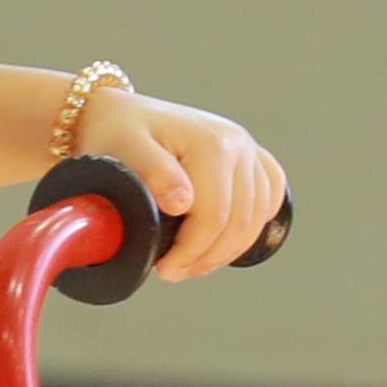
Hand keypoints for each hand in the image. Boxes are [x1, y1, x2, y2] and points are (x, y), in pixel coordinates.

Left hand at [73, 86, 286, 281]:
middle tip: (174, 272)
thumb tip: (183, 203)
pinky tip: (225, 239)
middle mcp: (238, 144)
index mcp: (212, 144)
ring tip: (193, 263)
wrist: (121, 114)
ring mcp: (248, 149)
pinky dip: (252, 225)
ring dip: (228, 249)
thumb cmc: (117, 132)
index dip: (191, 252)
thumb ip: (153, 173)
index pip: (214, 217)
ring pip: (256, 216)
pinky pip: (269, 197)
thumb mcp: (124, 149)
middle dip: (207, 257)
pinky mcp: (251, 157)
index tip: (165, 269)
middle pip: (239, 222)